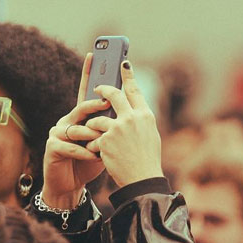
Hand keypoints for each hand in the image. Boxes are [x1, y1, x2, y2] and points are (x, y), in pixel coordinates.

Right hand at [41, 52, 112, 208]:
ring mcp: (57, 133)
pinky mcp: (52, 148)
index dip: (89, 73)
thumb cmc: (88, 163)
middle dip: (94, 105)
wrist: (70, 186)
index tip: (94, 54)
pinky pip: (70, 146)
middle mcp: (66, 121)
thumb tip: (126, 110)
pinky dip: (84, 153)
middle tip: (106, 103)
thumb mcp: (103, 143)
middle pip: (81, 107)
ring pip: (76, 128)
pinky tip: (93, 157)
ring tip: (101, 144)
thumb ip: (109, 126)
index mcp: (79, 118)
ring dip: (91, 137)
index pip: (85, 92)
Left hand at [86, 61, 162, 186]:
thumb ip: (139, 120)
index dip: (128, 75)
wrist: (141, 179)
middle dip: (102, 89)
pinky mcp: (105, 140)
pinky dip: (93, 144)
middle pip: (113, 95)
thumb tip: (130, 109)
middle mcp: (132, 118)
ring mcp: (117, 128)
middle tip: (97, 88)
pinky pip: (94, 137)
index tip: (123, 63)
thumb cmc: (147, 160)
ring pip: (98, 118)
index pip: (135, 90)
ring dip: (94, 125)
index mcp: (145, 116)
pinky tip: (97, 152)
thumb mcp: (149, 135)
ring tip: (95, 135)